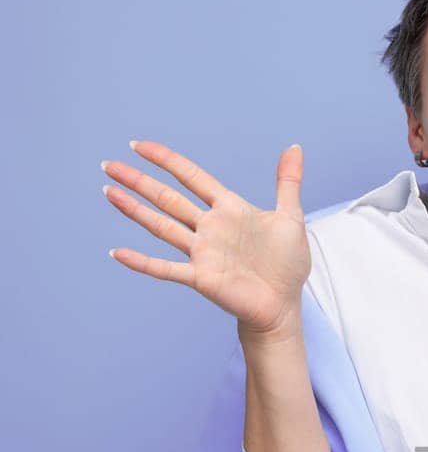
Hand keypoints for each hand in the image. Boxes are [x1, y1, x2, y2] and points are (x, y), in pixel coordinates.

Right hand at [101, 141, 311, 336]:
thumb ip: (287, 182)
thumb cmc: (288, 264)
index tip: (139, 146)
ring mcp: (202, 252)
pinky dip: (142, 262)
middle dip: (138, 181)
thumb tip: (294, 147)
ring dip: (134, 210)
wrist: (284, 305)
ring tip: (108, 191)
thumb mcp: (291, 217)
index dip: (166, 160)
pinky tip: (117, 252)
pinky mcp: (201, 278)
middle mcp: (209, 228)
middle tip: (109, 165)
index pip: (191, 177)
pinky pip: (165, 268)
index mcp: (228, 209)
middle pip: (167, 198)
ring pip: (161, 226)